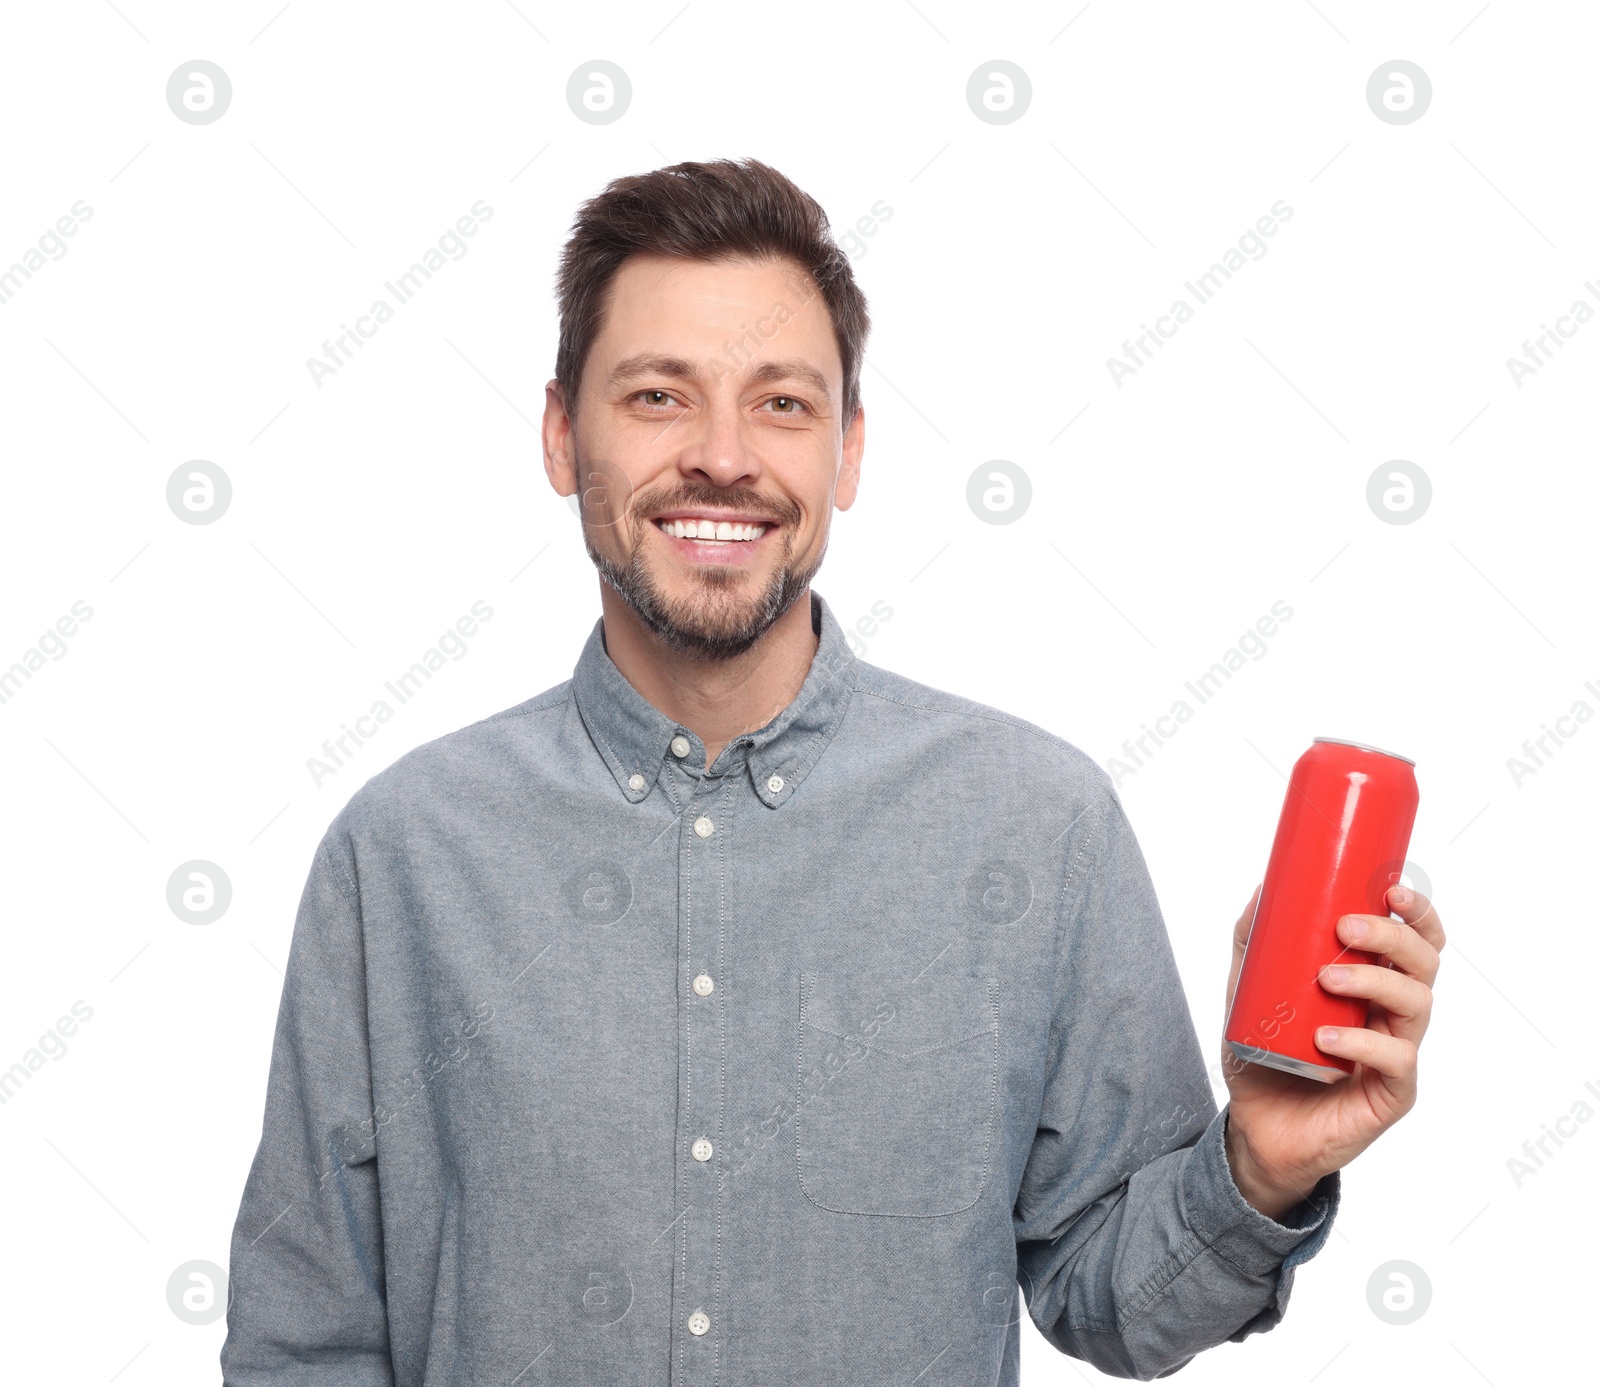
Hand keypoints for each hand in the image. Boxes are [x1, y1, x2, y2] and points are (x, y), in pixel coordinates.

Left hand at [1219, 883, 1444, 1219]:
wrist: (1256, 1127)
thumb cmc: (1266, 1053)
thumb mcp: (1249, 992)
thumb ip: (1254, 944)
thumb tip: (1261, 890)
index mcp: (1374, 983)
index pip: (1416, 941)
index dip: (1417, 913)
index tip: (1391, 889)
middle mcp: (1394, 1014)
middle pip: (1424, 965)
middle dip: (1391, 938)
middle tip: (1346, 929)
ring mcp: (1397, 1053)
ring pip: (1417, 1006)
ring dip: (1375, 982)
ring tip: (1328, 979)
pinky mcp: (1392, 1093)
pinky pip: (1396, 1061)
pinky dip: (1363, 1044)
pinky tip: (1327, 1038)